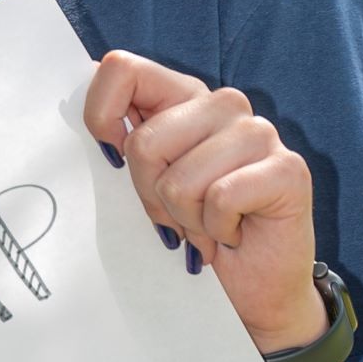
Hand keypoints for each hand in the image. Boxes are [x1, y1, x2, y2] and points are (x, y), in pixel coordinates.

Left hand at [84, 51, 324, 355]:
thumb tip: (74, 131)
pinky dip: (216, 231)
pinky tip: (232, 235)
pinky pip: (221, 199)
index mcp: (181, 99)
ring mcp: (259, 133)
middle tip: (176, 216)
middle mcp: (223, 104)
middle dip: (150, 195)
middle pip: (146, 141)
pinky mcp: (289, 169)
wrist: (252, 291)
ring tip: (206, 227)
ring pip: (182, 178)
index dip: (101, 116)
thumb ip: (120, 148)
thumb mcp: (143, 188)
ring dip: (187, 220)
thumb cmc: (192, 236)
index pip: (122, 69)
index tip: (112, 160)